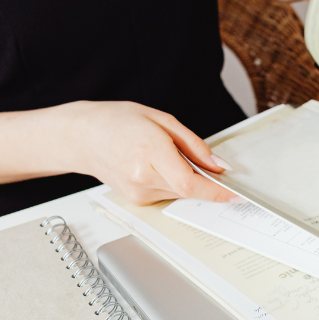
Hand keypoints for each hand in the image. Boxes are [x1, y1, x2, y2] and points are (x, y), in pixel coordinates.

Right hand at [63, 101, 234, 204]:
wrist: (83, 136)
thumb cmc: (118, 121)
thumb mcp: (162, 120)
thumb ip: (194, 144)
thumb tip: (218, 165)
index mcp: (150, 152)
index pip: (190, 183)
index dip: (216, 191)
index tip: (235, 193)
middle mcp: (142, 178)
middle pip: (189, 189)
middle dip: (204, 179)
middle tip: (201, 160)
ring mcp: (137, 192)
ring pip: (179, 193)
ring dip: (185, 179)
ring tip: (165, 155)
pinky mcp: (135, 199)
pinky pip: (166, 195)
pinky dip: (172, 182)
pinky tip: (156, 165)